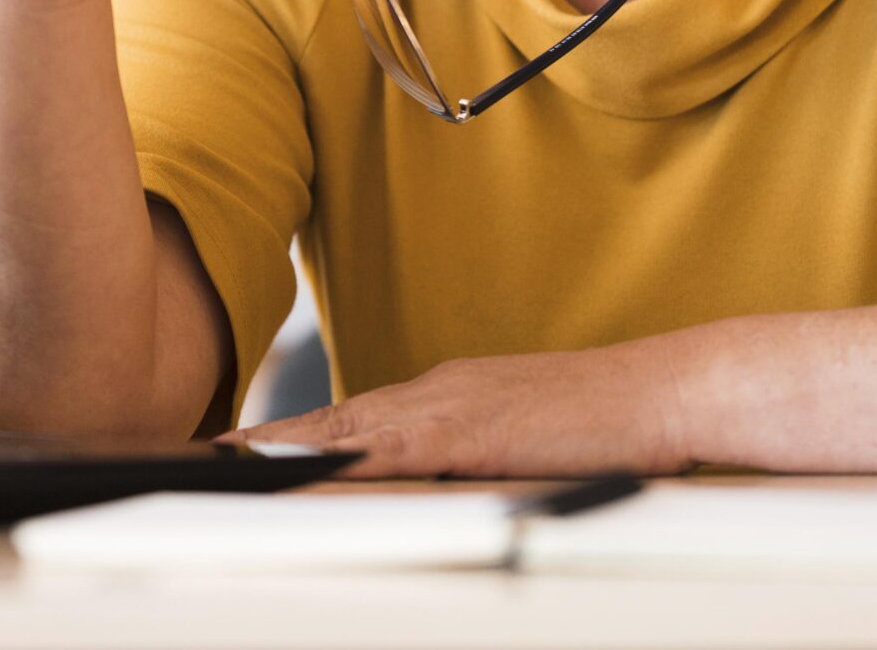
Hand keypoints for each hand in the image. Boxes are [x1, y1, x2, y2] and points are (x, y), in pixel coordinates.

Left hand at [222, 339, 697, 479]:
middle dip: (273, 438)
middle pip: (337, 415)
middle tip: (212, 454)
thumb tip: (446, 486)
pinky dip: (341, 456)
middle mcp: (439, 390)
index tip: (250, 447)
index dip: (300, 431)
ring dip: (287, 445)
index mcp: (451, 393)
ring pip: (349, 425)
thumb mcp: (529, 438)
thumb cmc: (610, 422)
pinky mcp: (470, 430)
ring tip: (229, 463)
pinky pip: (390, 447)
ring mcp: (452, 404)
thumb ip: (481, 455)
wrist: (664, 391)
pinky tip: (304, 468)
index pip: (357, 413)